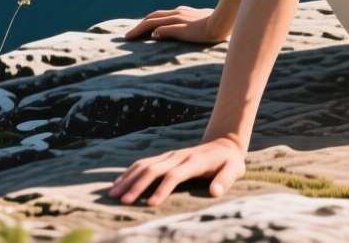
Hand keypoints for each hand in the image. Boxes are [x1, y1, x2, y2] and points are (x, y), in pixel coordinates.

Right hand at [108, 137, 244, 206]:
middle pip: (154, 169)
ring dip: (128, 178)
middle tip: (123, 202)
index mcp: (195, 161)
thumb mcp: (235, 169)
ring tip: (113, 194)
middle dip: (137, 185)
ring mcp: (170, 155)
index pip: (175, 175)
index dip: (163, 188)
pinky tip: (118, 183)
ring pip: (144, 164)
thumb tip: (215, 192)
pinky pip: (143, 162)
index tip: (151, 204)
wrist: (224, 143)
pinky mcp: (165, 157)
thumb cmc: (229, 162)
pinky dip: (129, 172)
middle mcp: (179, 156)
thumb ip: (225, 180)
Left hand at [124, 6, 227, 43]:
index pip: (158, 16)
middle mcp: (177, 13)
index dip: (146, 22)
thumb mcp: (201, 21)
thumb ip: (190, 24)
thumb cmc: (217, 24)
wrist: (225, 23)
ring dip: (140, 29)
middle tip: (127, 36)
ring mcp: (179, 20)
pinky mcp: (183, 28)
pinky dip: (156, 32)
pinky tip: (151, 37)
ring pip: (153, 22)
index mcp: (181, 12)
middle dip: (138, 26)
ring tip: (130, 38)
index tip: (138, 31)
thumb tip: (182, 31)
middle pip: (151, 17)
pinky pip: (165, 29)